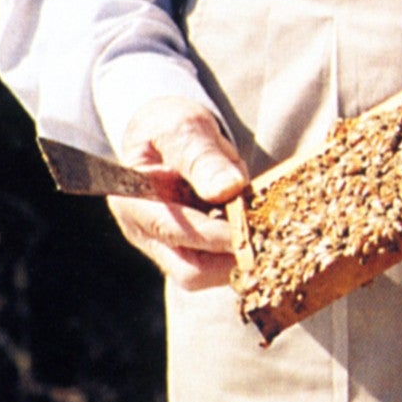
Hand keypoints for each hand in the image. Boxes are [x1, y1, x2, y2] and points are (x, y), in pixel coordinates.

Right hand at [105, 98, 248, 292]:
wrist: (169, 134)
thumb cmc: (170, 127)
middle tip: (268, 236)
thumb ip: (201, 155)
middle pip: (189, 272)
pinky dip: (244, 250)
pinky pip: (220, 265)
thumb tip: (229, 188)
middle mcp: (146, 234)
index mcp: (133, 201)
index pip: (171, 230)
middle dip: (231, 259)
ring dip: (242, 256)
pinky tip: (262, 227)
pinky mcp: (192, 250)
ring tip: (267, 227)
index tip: (246, 226)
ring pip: (209, 275)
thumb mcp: (182, 127)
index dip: (211, 235)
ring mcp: (169, 247)